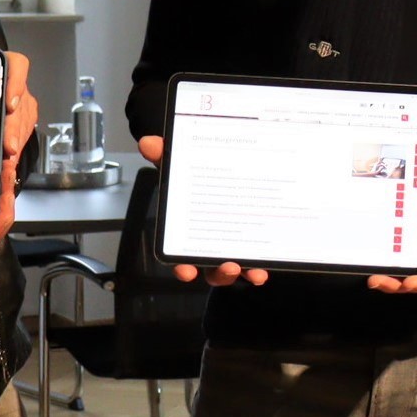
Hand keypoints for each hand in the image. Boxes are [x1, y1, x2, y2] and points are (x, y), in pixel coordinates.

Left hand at [0, 50, 38, 182]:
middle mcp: (12, 86)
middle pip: (20, 105)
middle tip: (8, 146)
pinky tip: (5, 170)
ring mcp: (20, 106)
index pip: (16, 66)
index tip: (9, 104)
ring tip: (5, 165)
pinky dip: (13, 156)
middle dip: (14, 129)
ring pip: (23, 125)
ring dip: (14, 146)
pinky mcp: (20, 124)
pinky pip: (21, 139)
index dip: (16, 83)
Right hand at [142, 135, 267, 287]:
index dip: (183, 267)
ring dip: (245, 272)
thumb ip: (166, 156)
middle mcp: (212, 244)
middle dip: (220, 273)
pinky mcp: (255, 244)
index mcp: (189, 232)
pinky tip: (267, 264)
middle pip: (213, 269)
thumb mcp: (182, 166)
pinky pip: (258, 260)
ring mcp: (234, 246)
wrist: (230, 169)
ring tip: (254, 270)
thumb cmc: (199, 177)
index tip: (186, 271)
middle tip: (229, 266)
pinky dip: (262, 265)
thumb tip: (149, 143)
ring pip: (238, 269)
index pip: (182, 257)